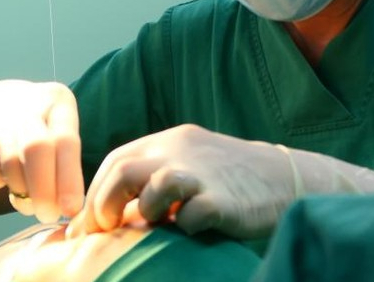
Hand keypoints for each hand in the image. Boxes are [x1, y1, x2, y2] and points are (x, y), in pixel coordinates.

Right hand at [0, 80, 83, 222]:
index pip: (66, 141)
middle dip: (43, 190)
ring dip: (22, 191)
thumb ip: (65, 164)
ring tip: (29, 201)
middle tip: (48, 216)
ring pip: (11, 163)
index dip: (69, 178)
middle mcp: (28, 108)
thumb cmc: (39, 127)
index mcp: (58, 104)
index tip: (71, 209)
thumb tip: (68, 210)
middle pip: (36, 149)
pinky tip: (3, 179)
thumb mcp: (59, 131)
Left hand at [66, 124, 373, 239]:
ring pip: (151, 188)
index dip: (95, 195)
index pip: (116, 161)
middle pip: (123, 171)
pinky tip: (187, 232)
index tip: (86, 227)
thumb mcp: (192, 162)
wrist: (287, 177)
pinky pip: (189, 217)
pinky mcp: (224, 201)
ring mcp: (204, 175)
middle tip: (101, 232)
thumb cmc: (232, 178)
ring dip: (140, 214)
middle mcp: (182, 151)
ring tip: (146, 230)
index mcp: (171, 140)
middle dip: (102, 207)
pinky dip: (180, 229)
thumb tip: (109, 212)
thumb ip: (156, 176)